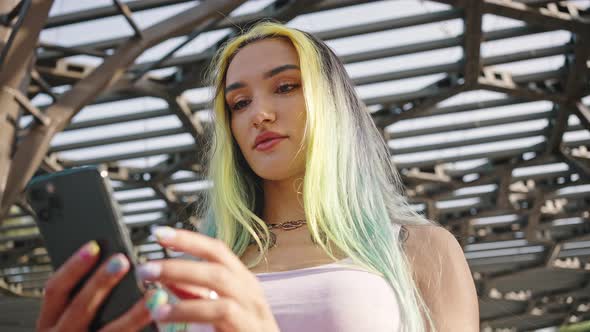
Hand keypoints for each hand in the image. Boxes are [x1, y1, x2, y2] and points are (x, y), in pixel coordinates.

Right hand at [36, 241, 153, 330]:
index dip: (73, 266)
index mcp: (50, 323)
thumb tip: (113, 261)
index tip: (94, 246)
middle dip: (101, 283)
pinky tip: (163, 323)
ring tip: (155, 294)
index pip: (55, 290)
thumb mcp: (70, 320)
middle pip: (79, 308)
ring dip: (134, 314)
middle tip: (123, 260)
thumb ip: (83, 297)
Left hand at [137, 227, 279, 331]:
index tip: (160, 233)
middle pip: (217, 263)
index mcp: (243, 282)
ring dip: (182, 279)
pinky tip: (166, 313)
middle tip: (146, 267)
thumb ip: (195, 295)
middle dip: (179, 261)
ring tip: (151, 288)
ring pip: (219, 282)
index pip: (217, 250)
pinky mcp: (249, 328)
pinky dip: (190, 309)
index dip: (188, 239)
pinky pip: (221, 311)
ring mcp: (253, 310)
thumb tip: (166, 277)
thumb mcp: (217, 312)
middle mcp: (251, 292)